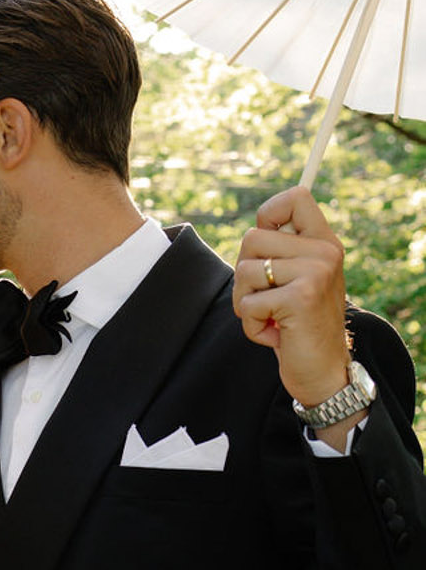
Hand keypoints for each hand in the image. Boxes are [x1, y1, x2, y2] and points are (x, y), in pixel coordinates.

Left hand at [233, 188, 355, 412]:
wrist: (322, 372)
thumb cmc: (300, 326)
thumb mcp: (298, 281)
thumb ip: (284, 252)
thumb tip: (259, 225)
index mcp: (324, 243)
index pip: (295, 197)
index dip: (268, 215)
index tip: (266, 248)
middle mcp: (324, 252)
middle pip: (251, 237)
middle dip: (244, 275)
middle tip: (266, 299)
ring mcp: (315, 272)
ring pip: (243, 271)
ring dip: (244, 303)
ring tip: (271, 317)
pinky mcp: (300, 298)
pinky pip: (247, 303)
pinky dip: (250, 326)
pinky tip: (275, 334)